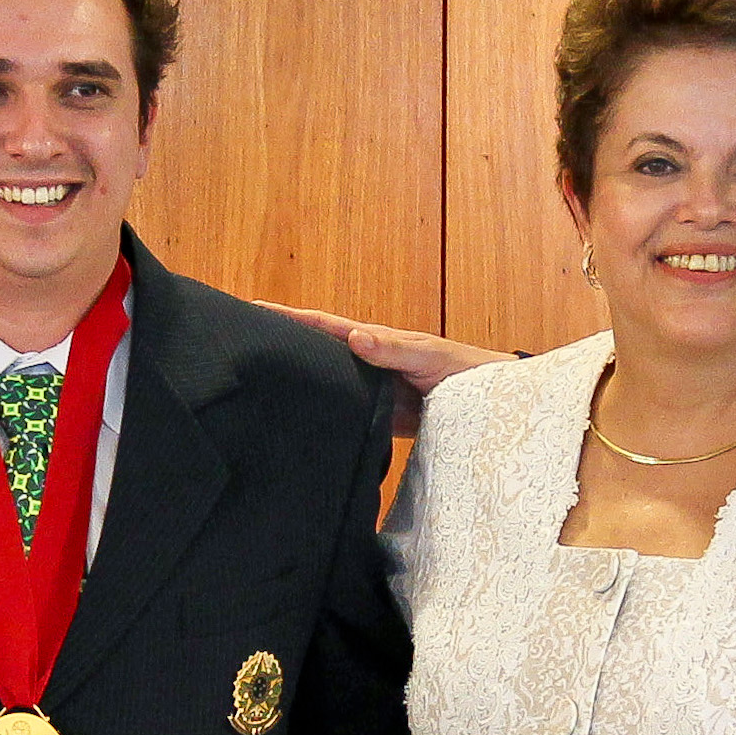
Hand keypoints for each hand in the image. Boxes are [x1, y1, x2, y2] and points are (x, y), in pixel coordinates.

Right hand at [257, 303, 514, 435]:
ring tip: (258, 383)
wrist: (496, 411)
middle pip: (317, 354)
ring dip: (298, 382)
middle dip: (282, 346)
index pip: (324, 326)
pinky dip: (321, 416)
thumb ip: (395, 349)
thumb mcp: (433, 357)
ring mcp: (370, 394)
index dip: (289, 318)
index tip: (251, 310)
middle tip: (239, 344)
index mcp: (376, 343)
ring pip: (327, 385)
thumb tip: (353, 335)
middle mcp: (367, 365)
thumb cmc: (471, 374)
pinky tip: (299, 424)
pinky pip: (344, 417)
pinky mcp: (378, 423)